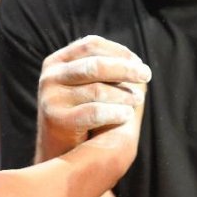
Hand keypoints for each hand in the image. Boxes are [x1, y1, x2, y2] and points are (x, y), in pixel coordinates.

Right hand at [35, 35, 150, 168]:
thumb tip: (137, 63)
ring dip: (123, 94)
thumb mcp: (86, 86)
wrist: (60, 152)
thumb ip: (105, 70)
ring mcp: (50, 97)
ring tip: (138, 100)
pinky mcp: (55, 119)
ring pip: (97, 90)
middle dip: (125, 69)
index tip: (138, 61)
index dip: (118, 51)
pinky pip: (94, 112)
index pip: (91, 45)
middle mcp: (50, 76)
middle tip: (146, 75)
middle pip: (95, 65)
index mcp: (56, 62)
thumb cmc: (81, 114)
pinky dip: (115, 112)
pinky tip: (127, 115)